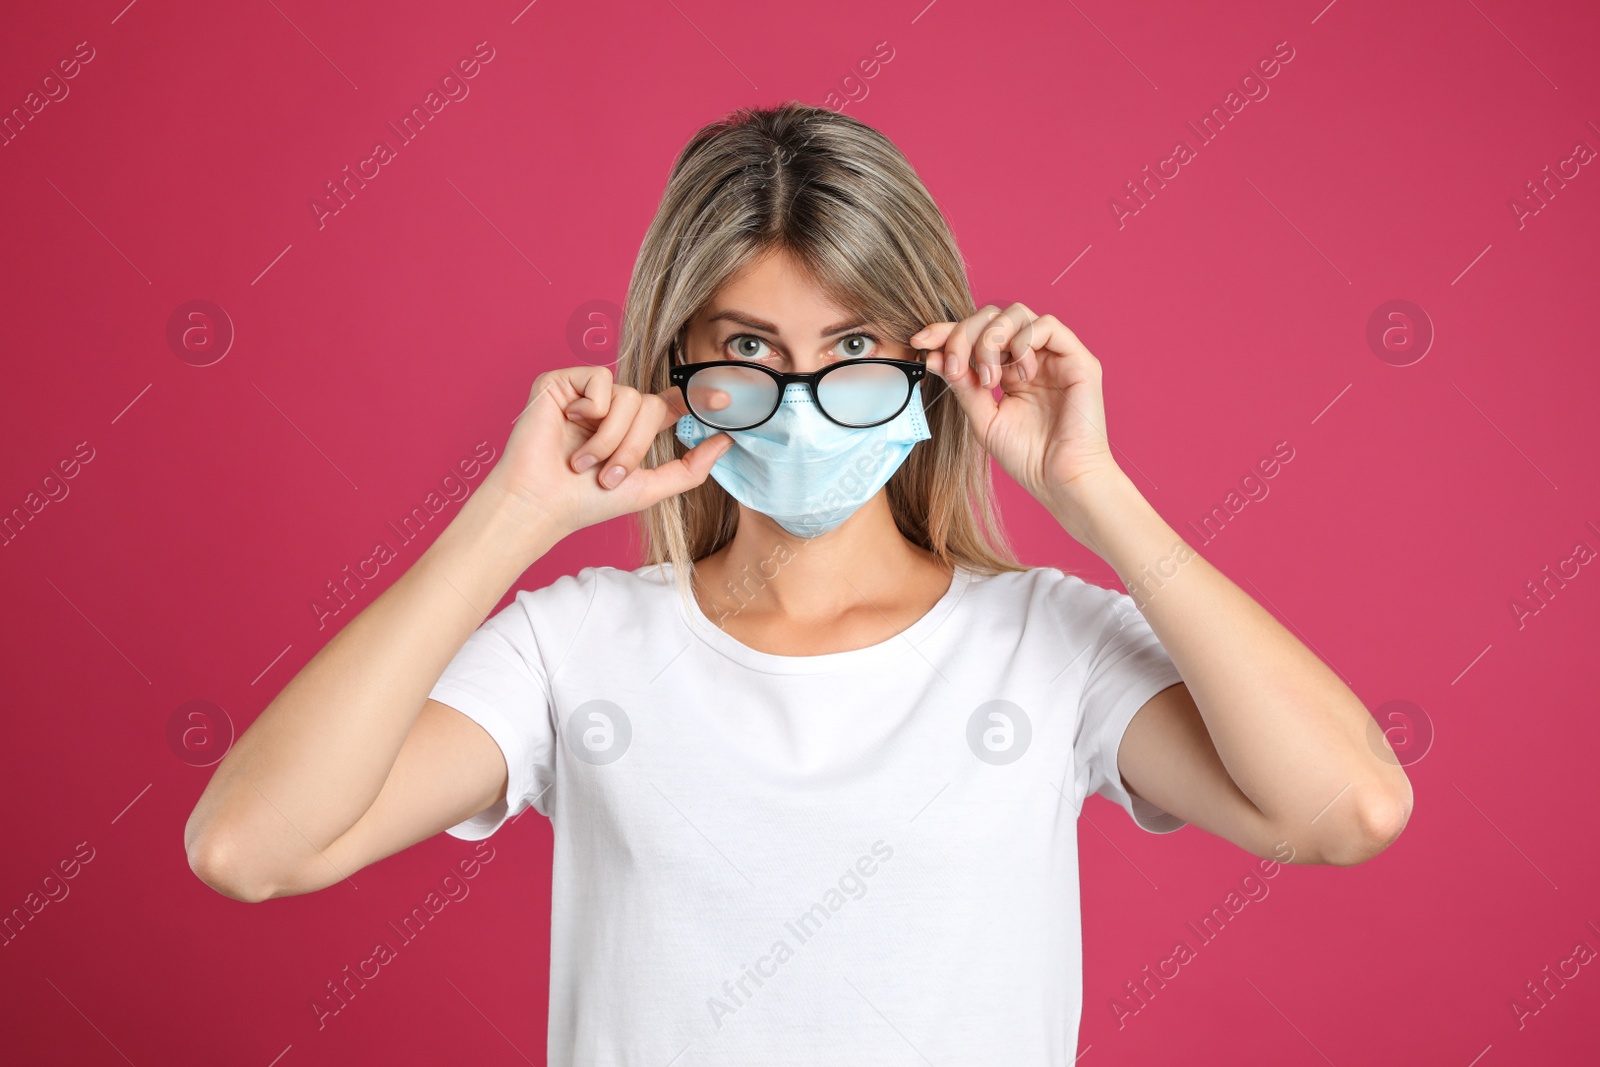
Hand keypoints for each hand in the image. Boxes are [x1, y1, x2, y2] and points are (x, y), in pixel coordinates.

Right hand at [482, 365, 731, 539]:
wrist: (540, 503)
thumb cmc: (585, 502)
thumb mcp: (648, 488)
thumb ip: (689, 469)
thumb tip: (727, 443)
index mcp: (632, 430)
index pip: (671, 405)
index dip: (698, 398)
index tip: (727, 399)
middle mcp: (612, 409)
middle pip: (651, 406)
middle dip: (634, 445)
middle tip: (608, 475)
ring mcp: (588, 395)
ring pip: (628, 395)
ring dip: (610, 436)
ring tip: (582, 461)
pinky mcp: (563, 382)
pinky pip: (600, 379)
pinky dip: (591, 408)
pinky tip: (569, 423)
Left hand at [912, 304, 1128, 515]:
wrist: (1059, 481)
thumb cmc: (1027, 457)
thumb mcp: (983, 418)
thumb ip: (963, 384)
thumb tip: (933, 355)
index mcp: (1008, 370)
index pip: (976, 335)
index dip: (947, 331)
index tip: (920, 340)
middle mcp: (1031, 357)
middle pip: (992, 316)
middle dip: (964, 335)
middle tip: (956, 369)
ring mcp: (1054, 356)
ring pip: (1017, 314)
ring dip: (992, 341)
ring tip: (991, 381)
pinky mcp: (1078, 359)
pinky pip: (1048, 325)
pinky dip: (1024, 343)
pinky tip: (1020, 376)